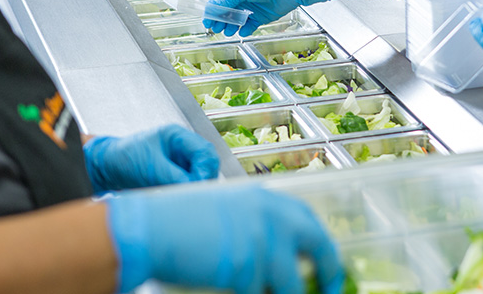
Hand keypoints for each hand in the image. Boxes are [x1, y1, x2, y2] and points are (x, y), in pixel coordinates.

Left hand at [84, 124, 218, 193]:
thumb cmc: (124, 159)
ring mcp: (181, 162)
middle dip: (203, 180)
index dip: (205, 170)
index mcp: (178, 136)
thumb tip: (193, 189)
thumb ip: (174, 177)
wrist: (106, 168)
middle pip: (208, 164)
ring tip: (182, 198)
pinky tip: (178, 199)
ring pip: (201, 176)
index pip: (204, 151)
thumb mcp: (150, 167)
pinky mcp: (176, 175)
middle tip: (193, 195)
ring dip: (195, 188)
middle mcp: (183, 148)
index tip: (198, 186)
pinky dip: (188, 193)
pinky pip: (190, 185)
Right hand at [105, 185, 343, 293]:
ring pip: (292, 284)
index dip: (322, 245)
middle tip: (330, 293)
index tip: (327, 266)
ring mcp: (260, 241)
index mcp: (265, 198)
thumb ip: (257, 226)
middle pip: (320, 247)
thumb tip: (280, 256)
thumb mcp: (227, 211)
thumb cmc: (180, 221)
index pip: (308, 221)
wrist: (152, 227)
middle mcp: (270, 215)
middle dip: (330, 274)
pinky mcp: (246, 267)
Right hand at [203, 0, 327, 36]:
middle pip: (227, 10)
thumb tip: (214, 9)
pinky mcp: (261, 16)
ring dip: (231, 25)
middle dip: (220, 20)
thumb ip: (227, 0)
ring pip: (237, 19)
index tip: (207, 20)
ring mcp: (252, 6)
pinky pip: (250, 24)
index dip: (212, 9)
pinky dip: (245, 29)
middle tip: (215, 29)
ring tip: (227, 32)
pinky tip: (242, 31)